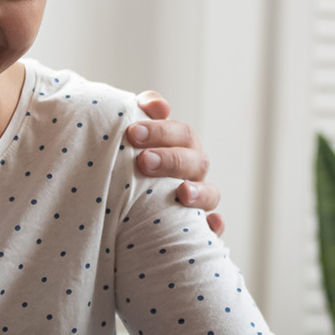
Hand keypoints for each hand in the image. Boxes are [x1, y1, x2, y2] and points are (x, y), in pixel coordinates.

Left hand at [128, 91, 224, 234]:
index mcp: (180, 149)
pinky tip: (210, 224)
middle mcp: (192, 173)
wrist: (120, 209)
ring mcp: (198, 200)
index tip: (132, 132)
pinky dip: (215, 226)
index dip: (161, 131)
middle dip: (171, 159)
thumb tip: (159, 105)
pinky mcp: (197, 228)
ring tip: (182, 192)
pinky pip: (213, 229)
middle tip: (143, 160)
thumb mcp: (133, 139)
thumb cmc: (128, 165)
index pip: (181, 134)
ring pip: (211, 194)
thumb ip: (143, 113)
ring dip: (199, 192)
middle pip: (195, 161)